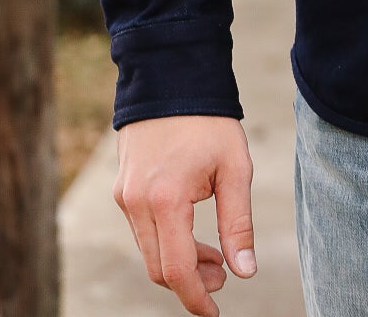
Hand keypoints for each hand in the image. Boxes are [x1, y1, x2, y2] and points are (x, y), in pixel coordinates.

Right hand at [114, 114, 257, 315]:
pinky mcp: (122, 188)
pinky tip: (191, 232)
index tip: (215, 312)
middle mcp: (136, 203)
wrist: (171, 75)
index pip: (176, 271)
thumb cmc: (208, 120)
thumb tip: (245, 271)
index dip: (196, 298)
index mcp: (165, 200)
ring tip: (213, 254)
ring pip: (149, 251)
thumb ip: (238, 222)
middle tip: (223, 275)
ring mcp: (124, 196)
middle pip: (159, 268)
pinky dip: (166, 240)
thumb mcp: (234, 167)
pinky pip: (142, 230)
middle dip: (191, 281)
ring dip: (179, 261)